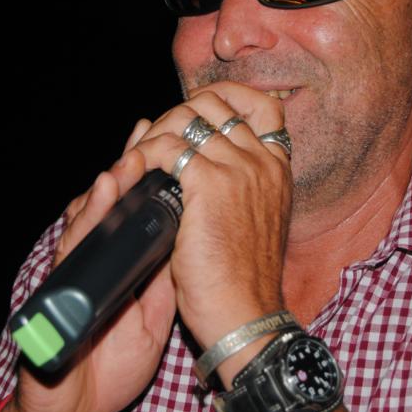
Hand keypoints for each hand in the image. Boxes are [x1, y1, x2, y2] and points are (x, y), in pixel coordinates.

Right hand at [1, 120, 176, 411]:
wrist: (80, 402)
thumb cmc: (112, 360)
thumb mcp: (153, 313)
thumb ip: (166, 275)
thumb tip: (192, 235)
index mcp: (119, 262)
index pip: (132, 208)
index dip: (146, 173)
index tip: (163, 140)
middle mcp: (95, 257)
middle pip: (109, 203)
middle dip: (129, 165)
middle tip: (147, 132)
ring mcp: (77, 268)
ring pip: (90, 216)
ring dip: (110, 185)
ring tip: (129, 157)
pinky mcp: (60, 286)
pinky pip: (76, 246)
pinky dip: (91, 217)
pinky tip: (104, 192)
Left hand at [127, 82, 292, 353]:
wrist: (244, 314)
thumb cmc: (241, 279)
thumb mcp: (253, 222)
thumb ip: (239, 187)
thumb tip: (202, 161)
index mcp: (277, 168)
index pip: (260, 104)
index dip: (224, 97)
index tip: (195, 112)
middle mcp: (262, 160)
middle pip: (213, 103)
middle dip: (176, 113)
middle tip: (155, 141)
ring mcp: (239, 168)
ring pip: (185, 120)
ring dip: (154, 134)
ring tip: (139, 159)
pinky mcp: (210, 183)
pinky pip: (167, 146)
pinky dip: (144, 154)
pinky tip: (134, 173)